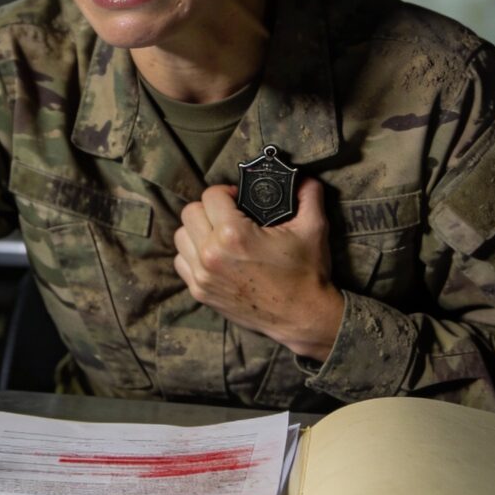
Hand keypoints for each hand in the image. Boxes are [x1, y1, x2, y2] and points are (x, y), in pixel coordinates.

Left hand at [173, 177, 343, 360]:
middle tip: (228, 214)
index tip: (238, 198)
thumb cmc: (306, 273)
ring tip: (218, 234)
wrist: (303, 317)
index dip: (227, 191)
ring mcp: (202, 276)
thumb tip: (304, 176)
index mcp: (233, 234)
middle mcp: (210, 254)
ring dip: (197, 230)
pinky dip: (192, 254)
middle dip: (210, 208)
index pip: (211, 195)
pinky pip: (180, 261)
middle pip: (190, 212)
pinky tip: (213, 255)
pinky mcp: (200, 292)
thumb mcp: (313, 229)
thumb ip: (308, 196)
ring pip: (181, 236)